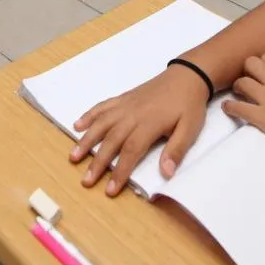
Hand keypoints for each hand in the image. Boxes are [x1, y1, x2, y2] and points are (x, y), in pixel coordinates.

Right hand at [70, 65, 211, 195]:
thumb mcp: (190, 129)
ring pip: (101, 123)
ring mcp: (125, 105)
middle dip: (98, 162)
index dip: (120, 171)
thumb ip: (176, 150)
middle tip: (86, 180)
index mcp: (149, 123)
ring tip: (74, 156)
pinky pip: (102, 106)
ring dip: (86, 140)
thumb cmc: (189, 105)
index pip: (131, 151)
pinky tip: (77, 125)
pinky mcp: (123, 98)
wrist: (186, 75)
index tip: (110, 189)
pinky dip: (89, 115)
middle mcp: (132, 114)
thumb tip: (165, 173)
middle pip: (111, 140)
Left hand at [221, 53, 264, 172]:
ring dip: (236, 88)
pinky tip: (230, 109)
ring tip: (238, 95)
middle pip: (251, 63)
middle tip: (247, 81)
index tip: (259, 71)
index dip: (261, 64)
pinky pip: (239, 108)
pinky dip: (231, 108)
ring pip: (242, 83)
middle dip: (246, 71)